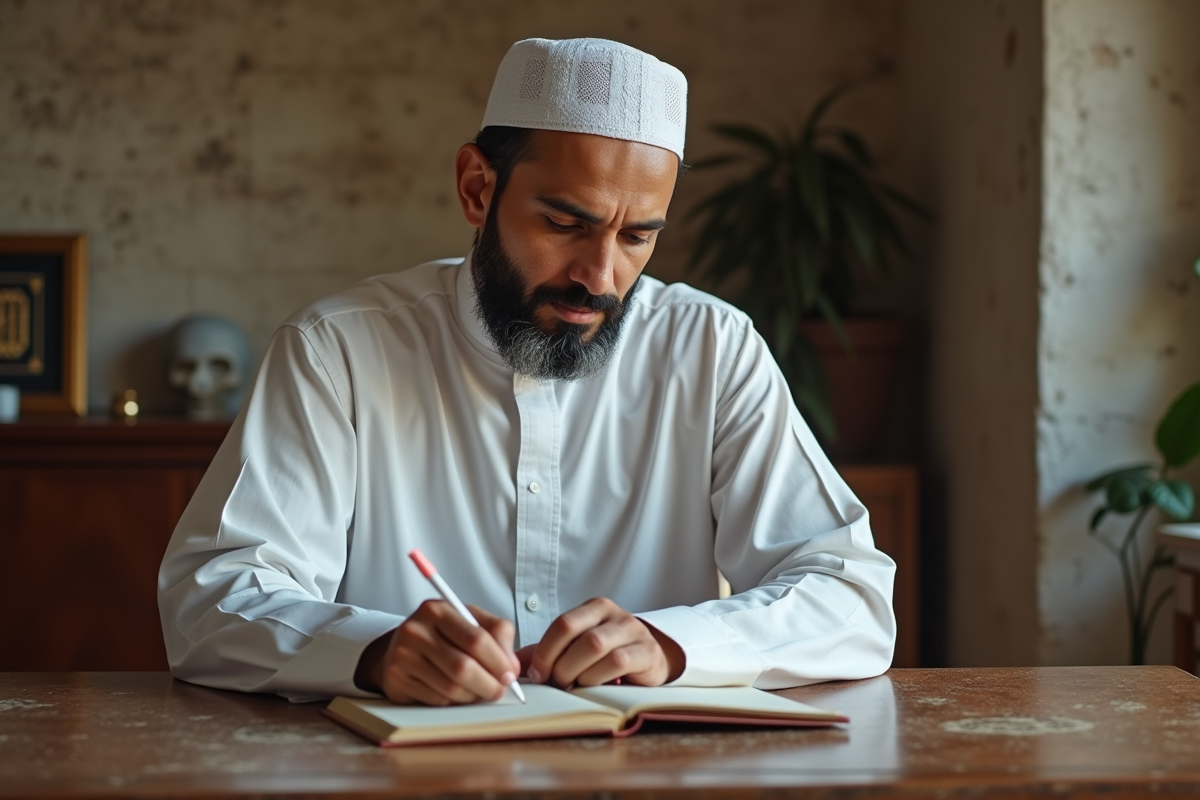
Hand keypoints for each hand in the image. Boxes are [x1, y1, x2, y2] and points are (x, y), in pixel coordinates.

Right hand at [354, 599, 519, 705]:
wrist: (400, 646)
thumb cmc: (443, 633)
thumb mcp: (469, 620)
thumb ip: (497, 634)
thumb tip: (511, 666)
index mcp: (437, 610)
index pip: (476, 639)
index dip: (498, 661)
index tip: (510, 674)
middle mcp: (416, 631)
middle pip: (463, 667)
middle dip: (489, 684)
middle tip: (500, 690)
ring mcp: (402, 657)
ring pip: (451, 688)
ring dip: (473, 695)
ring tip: (480, 691)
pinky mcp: (396, 681)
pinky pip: (436, 700)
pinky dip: (454, 702)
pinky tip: (458, 694)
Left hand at [522, 597, 684, 688]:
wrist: (650, 660)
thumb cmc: (610, 655)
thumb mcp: (578, 649)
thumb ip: (548, 653)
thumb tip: (515, 664)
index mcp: (594, 608)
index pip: (563, 624)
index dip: (545, 651)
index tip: (537, 673)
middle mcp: (615, 614)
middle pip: (579, 636)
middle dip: (561, 665)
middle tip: (556, 683)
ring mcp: (633, 631)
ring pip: (597, 646)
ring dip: (579, 672)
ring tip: (575, 686)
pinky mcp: (647, 652)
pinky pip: (618, 661)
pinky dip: (599, 677)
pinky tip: (594, 686)